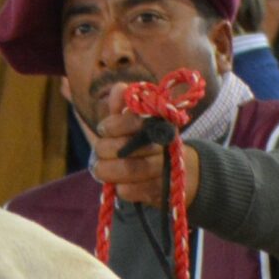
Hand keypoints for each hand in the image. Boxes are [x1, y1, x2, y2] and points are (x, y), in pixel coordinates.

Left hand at [83, 107, 199, 210]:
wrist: (178, 173)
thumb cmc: (147, 144)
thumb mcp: (134, 125)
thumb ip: (123, 108)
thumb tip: (119, 88)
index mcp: (158, 124)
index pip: (132, 120)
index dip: (113, 125)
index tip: (103, 128)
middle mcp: (163, 144)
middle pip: (124, 147)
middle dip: (104, 150)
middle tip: (99, 151)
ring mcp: (163, 169)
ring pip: (128, 170)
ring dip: (107, 171)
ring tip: (100, 168)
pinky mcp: (160, 190)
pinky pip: (130, 190)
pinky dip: (120, 188)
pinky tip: (118, 184)